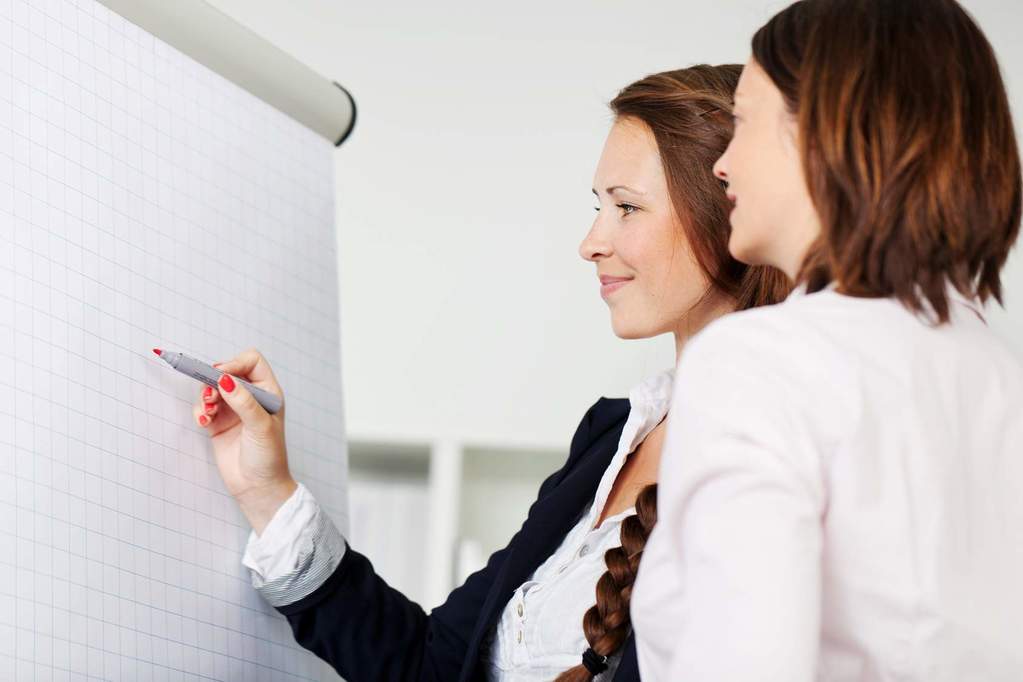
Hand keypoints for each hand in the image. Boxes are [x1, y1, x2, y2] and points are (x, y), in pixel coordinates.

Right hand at [193, 348, 295, 533]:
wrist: (258, 488)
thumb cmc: (269, 457)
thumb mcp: (260, 427)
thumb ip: (243, 401)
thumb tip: (225, 378)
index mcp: (268, 392)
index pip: (251, 362)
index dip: (235, 363)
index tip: (221, 376)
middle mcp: (251, 397)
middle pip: (227, 372)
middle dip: (214, 380)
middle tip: (211, 396)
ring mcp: (233, 410)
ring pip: (212, 388)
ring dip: (205, 396)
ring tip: (207, 412)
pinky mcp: (218, 423)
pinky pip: (204, 407)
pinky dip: (200, 410)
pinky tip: (203, 421)